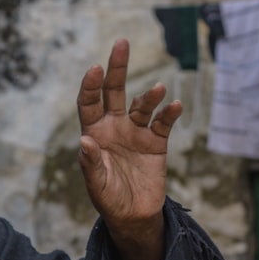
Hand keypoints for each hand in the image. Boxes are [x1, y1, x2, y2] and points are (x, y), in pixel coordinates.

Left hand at [77, 39, 182, 259]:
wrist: (133, 216)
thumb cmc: (108, 199)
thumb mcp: (96, 184)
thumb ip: (90, 163)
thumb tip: (84, 141)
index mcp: (94, 133)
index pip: (89, 103)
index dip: (90, 86)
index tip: (95, 68)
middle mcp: (114, 127)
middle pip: (115, 92)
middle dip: (117, 68)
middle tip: (121, 43)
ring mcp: (136, 132)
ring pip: (142, 105)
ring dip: (150, 96)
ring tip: (158, 90)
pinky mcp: (156, 143)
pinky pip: (164, 123)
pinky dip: (169, 113)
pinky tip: (174, 105)